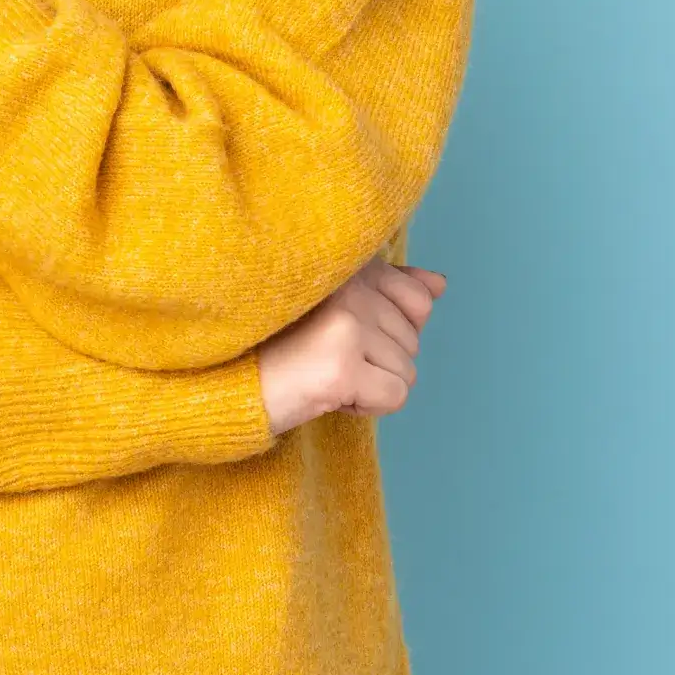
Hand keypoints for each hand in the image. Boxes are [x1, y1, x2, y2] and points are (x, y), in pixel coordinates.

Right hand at [255, 257, 447, 435]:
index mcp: (351, 268)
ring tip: (328, 374)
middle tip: (331, 357)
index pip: (418, 299)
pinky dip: (368, 406)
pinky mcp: (342, 368)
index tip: (351, 334)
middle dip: (379, 362)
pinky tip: (332, 394)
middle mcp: (352, 288)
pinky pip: (395, 397)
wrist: (235, 381)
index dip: (394, 330)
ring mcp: (347, 326)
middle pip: (412, 342)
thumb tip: (440, 283)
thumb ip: (390, 289)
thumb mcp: (340, 305)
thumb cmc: (287, 345)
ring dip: (371, 385)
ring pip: (407, 372)